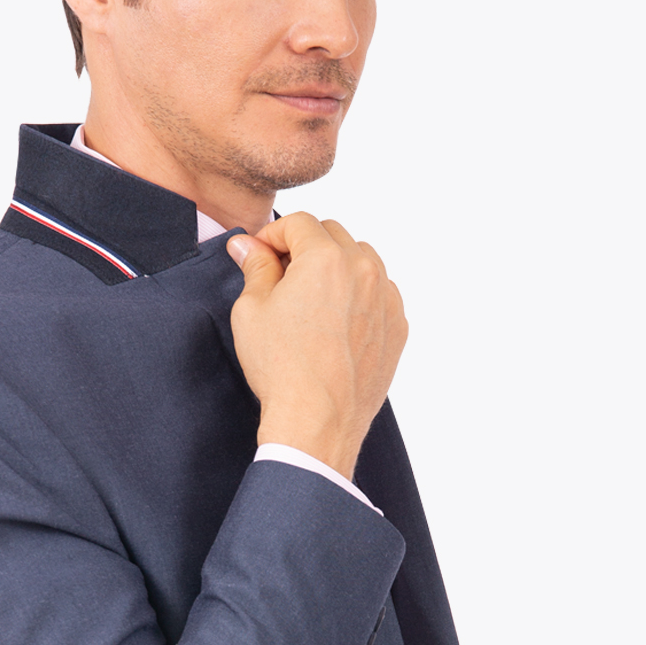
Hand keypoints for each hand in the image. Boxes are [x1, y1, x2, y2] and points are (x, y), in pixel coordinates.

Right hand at [227, 213, 406, 480]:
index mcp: (327, 258)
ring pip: (361, 261)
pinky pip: (378, 294)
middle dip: (305, 247)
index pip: (299, 223)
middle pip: (332, 235)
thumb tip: (248, 245)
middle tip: (282, 277)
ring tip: (311, 300)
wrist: (318, 421)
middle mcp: (365, 271)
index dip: (273, 235)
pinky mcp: (397, 327)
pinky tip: (335, 323)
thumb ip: (255, 267)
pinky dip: (359, 297)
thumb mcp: (252, 310)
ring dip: (336, 267)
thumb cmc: (283, 369)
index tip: (260, 254)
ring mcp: (386, 299)